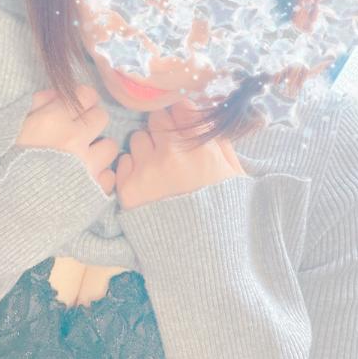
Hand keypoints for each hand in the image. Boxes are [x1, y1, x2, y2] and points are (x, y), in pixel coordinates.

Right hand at [16, 86, 119, 195]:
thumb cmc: (2, 160)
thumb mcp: (14, 124)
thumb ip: (38, 103)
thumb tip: (58, 95)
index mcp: (53, 121)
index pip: (87, 95)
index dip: (82, 99)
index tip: (74, 108)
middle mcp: (74, 140)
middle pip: (101, 117)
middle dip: (90, 121)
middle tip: (77, 131)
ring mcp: (86, 168)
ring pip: (110, 147)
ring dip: (97, 149)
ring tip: (81, 158)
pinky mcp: (91, 192)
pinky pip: (109, 176)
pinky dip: (99, 176)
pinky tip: (83, 178)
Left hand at [115, 97, 246, 209]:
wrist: (205, 252)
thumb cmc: (224, 210)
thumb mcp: (234, 171)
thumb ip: (219, 139)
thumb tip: (203, 116)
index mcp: (200, 145)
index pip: (180, 106)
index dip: (181, 115)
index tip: (183, 126)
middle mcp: (171, 152)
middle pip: (156, 118)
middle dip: (163, 130)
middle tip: (171, 150)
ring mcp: (147, 169)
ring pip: (137, 138)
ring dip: (146, 149)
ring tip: (158, 169)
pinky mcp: (129, 188)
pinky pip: (123, 161)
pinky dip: (132, 169)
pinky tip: (146, 183)